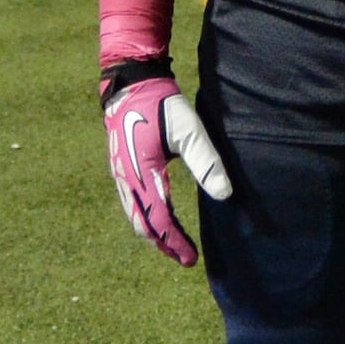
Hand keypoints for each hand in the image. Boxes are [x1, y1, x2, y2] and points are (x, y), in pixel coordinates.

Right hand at [100, 69, 227, 266]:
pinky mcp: (120, 168)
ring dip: (153, 233)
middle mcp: (126, 178)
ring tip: (173, 244)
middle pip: (142, 224)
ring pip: (134, 216)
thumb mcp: (190, 130)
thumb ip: (206, 162)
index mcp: (142, 173)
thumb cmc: (163, 105)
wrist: (132, 84)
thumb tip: (224, 194)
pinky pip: (130, 203)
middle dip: (163, 244)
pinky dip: (145, 218)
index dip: (175, 242)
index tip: (191, 259)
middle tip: (185, 258)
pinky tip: (159, 217)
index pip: (159, 219)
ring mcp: (120, 174)